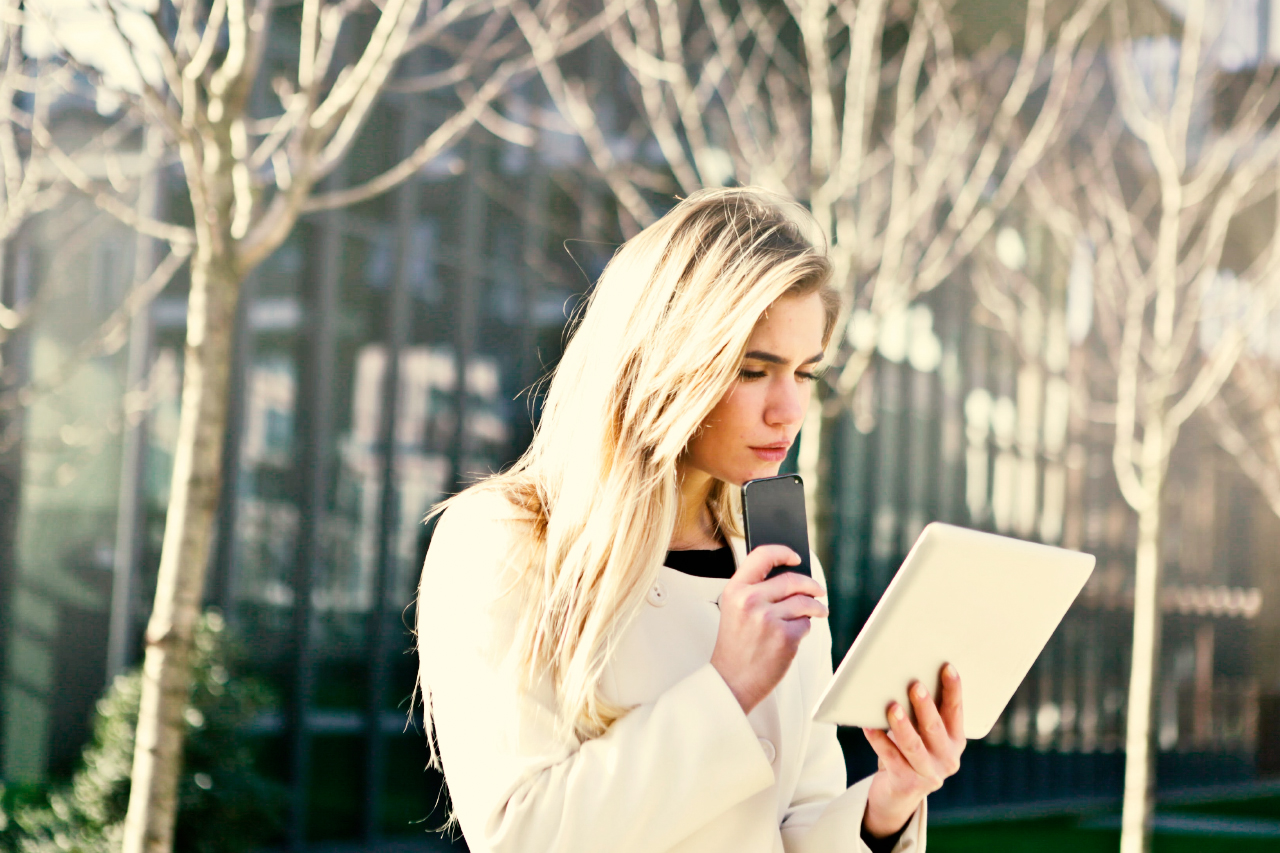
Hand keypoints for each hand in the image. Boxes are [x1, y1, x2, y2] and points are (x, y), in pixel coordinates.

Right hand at [710, 544, 828, 714]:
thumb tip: (792, 578)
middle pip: (792, 580)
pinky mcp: (784, 637)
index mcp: (735, 590)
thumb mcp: (734, 610)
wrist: (732, 681)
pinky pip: (805, 624)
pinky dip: (804, 628)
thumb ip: (755, 590)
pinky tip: (795, 635)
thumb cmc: (736, 645)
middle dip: (811, 585)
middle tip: (819, 590)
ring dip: (816, 607)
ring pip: (804, 602)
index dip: (782, 552)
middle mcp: (750, 600)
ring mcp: (768, 618)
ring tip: (819, 611)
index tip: (795, 557)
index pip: (762, 556)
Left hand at [861, 663, 964, 837]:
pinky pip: (890, 758)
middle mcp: (947, 759)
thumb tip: (907, 676)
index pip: (956, 712)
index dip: (953, 690)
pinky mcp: (906, 783)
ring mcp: (928, 774)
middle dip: (925, 706)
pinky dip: (878, 740)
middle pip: (934, 728)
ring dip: (902, 725)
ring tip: (892, 707)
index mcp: (956, 741)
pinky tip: (868, 726)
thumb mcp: (924, 734)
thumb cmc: (910, 750)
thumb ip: (922, 712)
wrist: (899, 793)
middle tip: (915, 685)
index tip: (947, 667)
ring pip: (913, 746)